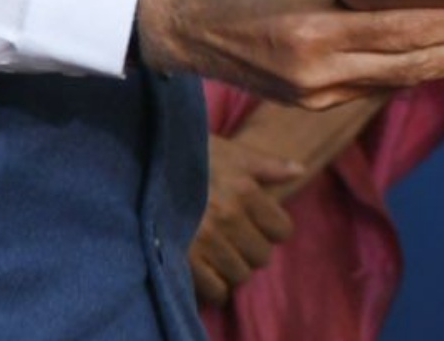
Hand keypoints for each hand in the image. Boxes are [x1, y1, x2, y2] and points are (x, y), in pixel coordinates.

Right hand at [189, 136, 303, 305]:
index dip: (272, 229)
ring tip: (220, 255)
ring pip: (241, 274)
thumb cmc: (191, 157)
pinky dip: (215, 286)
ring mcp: (205, 240)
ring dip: (233, 267)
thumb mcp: (230, 153)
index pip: (281, 230)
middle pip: (262, 256)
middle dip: (252, 249)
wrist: (143, 164)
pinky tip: (207, 272)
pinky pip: (215, 289)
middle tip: (236, 241)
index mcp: (244, 191)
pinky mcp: (184, 258)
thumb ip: (267, 165)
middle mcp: (228, 217)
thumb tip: (299, 171)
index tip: (258, 225)